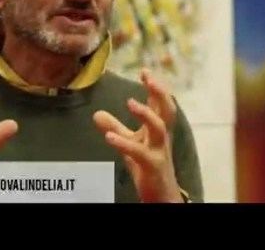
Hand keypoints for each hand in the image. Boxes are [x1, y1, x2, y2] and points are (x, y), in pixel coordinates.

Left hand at [93, 69, 182, 202]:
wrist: (160, 195)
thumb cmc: (147, 166)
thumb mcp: (130, 144)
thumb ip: (116, 128)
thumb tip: (97, 114)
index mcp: (157, 130)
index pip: (160, 104)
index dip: (156, 87)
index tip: (145, 71)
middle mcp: (162, 138)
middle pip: (168, 111)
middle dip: (161, 93)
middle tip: (149, 78)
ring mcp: (159, 152)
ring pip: (160, 128)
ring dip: (146, 114)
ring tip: (130, 102)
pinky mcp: (152, 166)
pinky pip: (140, 153)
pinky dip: (124, 143)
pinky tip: (108, 136)